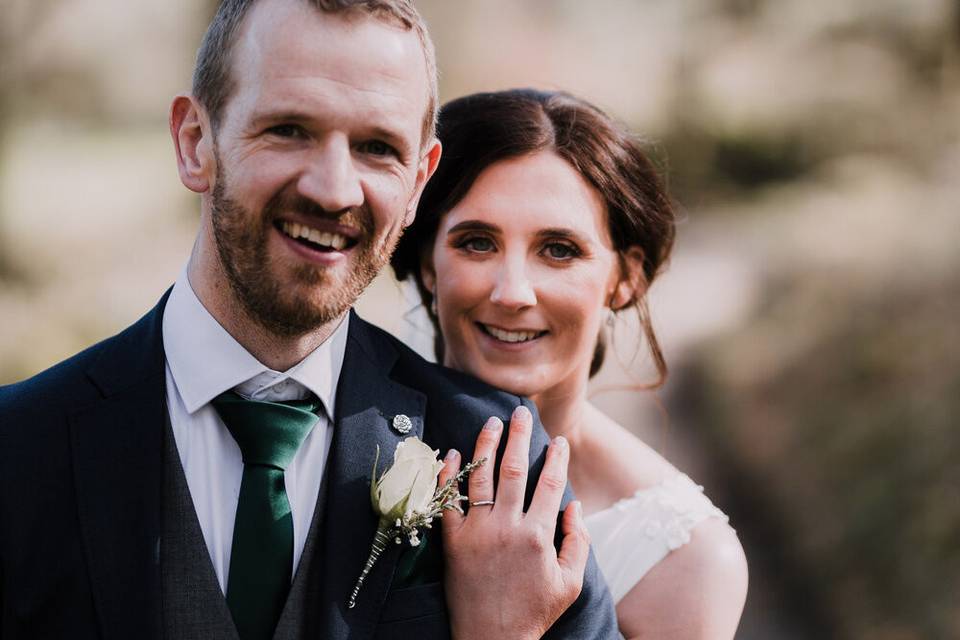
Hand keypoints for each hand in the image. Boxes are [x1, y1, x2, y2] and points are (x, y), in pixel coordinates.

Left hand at [440, 405, 589, 639]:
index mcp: (539, 535)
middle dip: (518, 437)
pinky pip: (449, 502)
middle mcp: (508, 527)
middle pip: (514, 470)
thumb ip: (577, 541)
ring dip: (486, 446)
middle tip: (519, 413)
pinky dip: (450, 476)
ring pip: (481, 478)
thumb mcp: (570, 583)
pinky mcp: (453, 542)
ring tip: (490, 423)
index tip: (557, 439)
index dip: (555, 458)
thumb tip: (574, 505)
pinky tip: (454, 454)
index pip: (550, 484)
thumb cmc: (534, 613)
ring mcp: (478, 533)